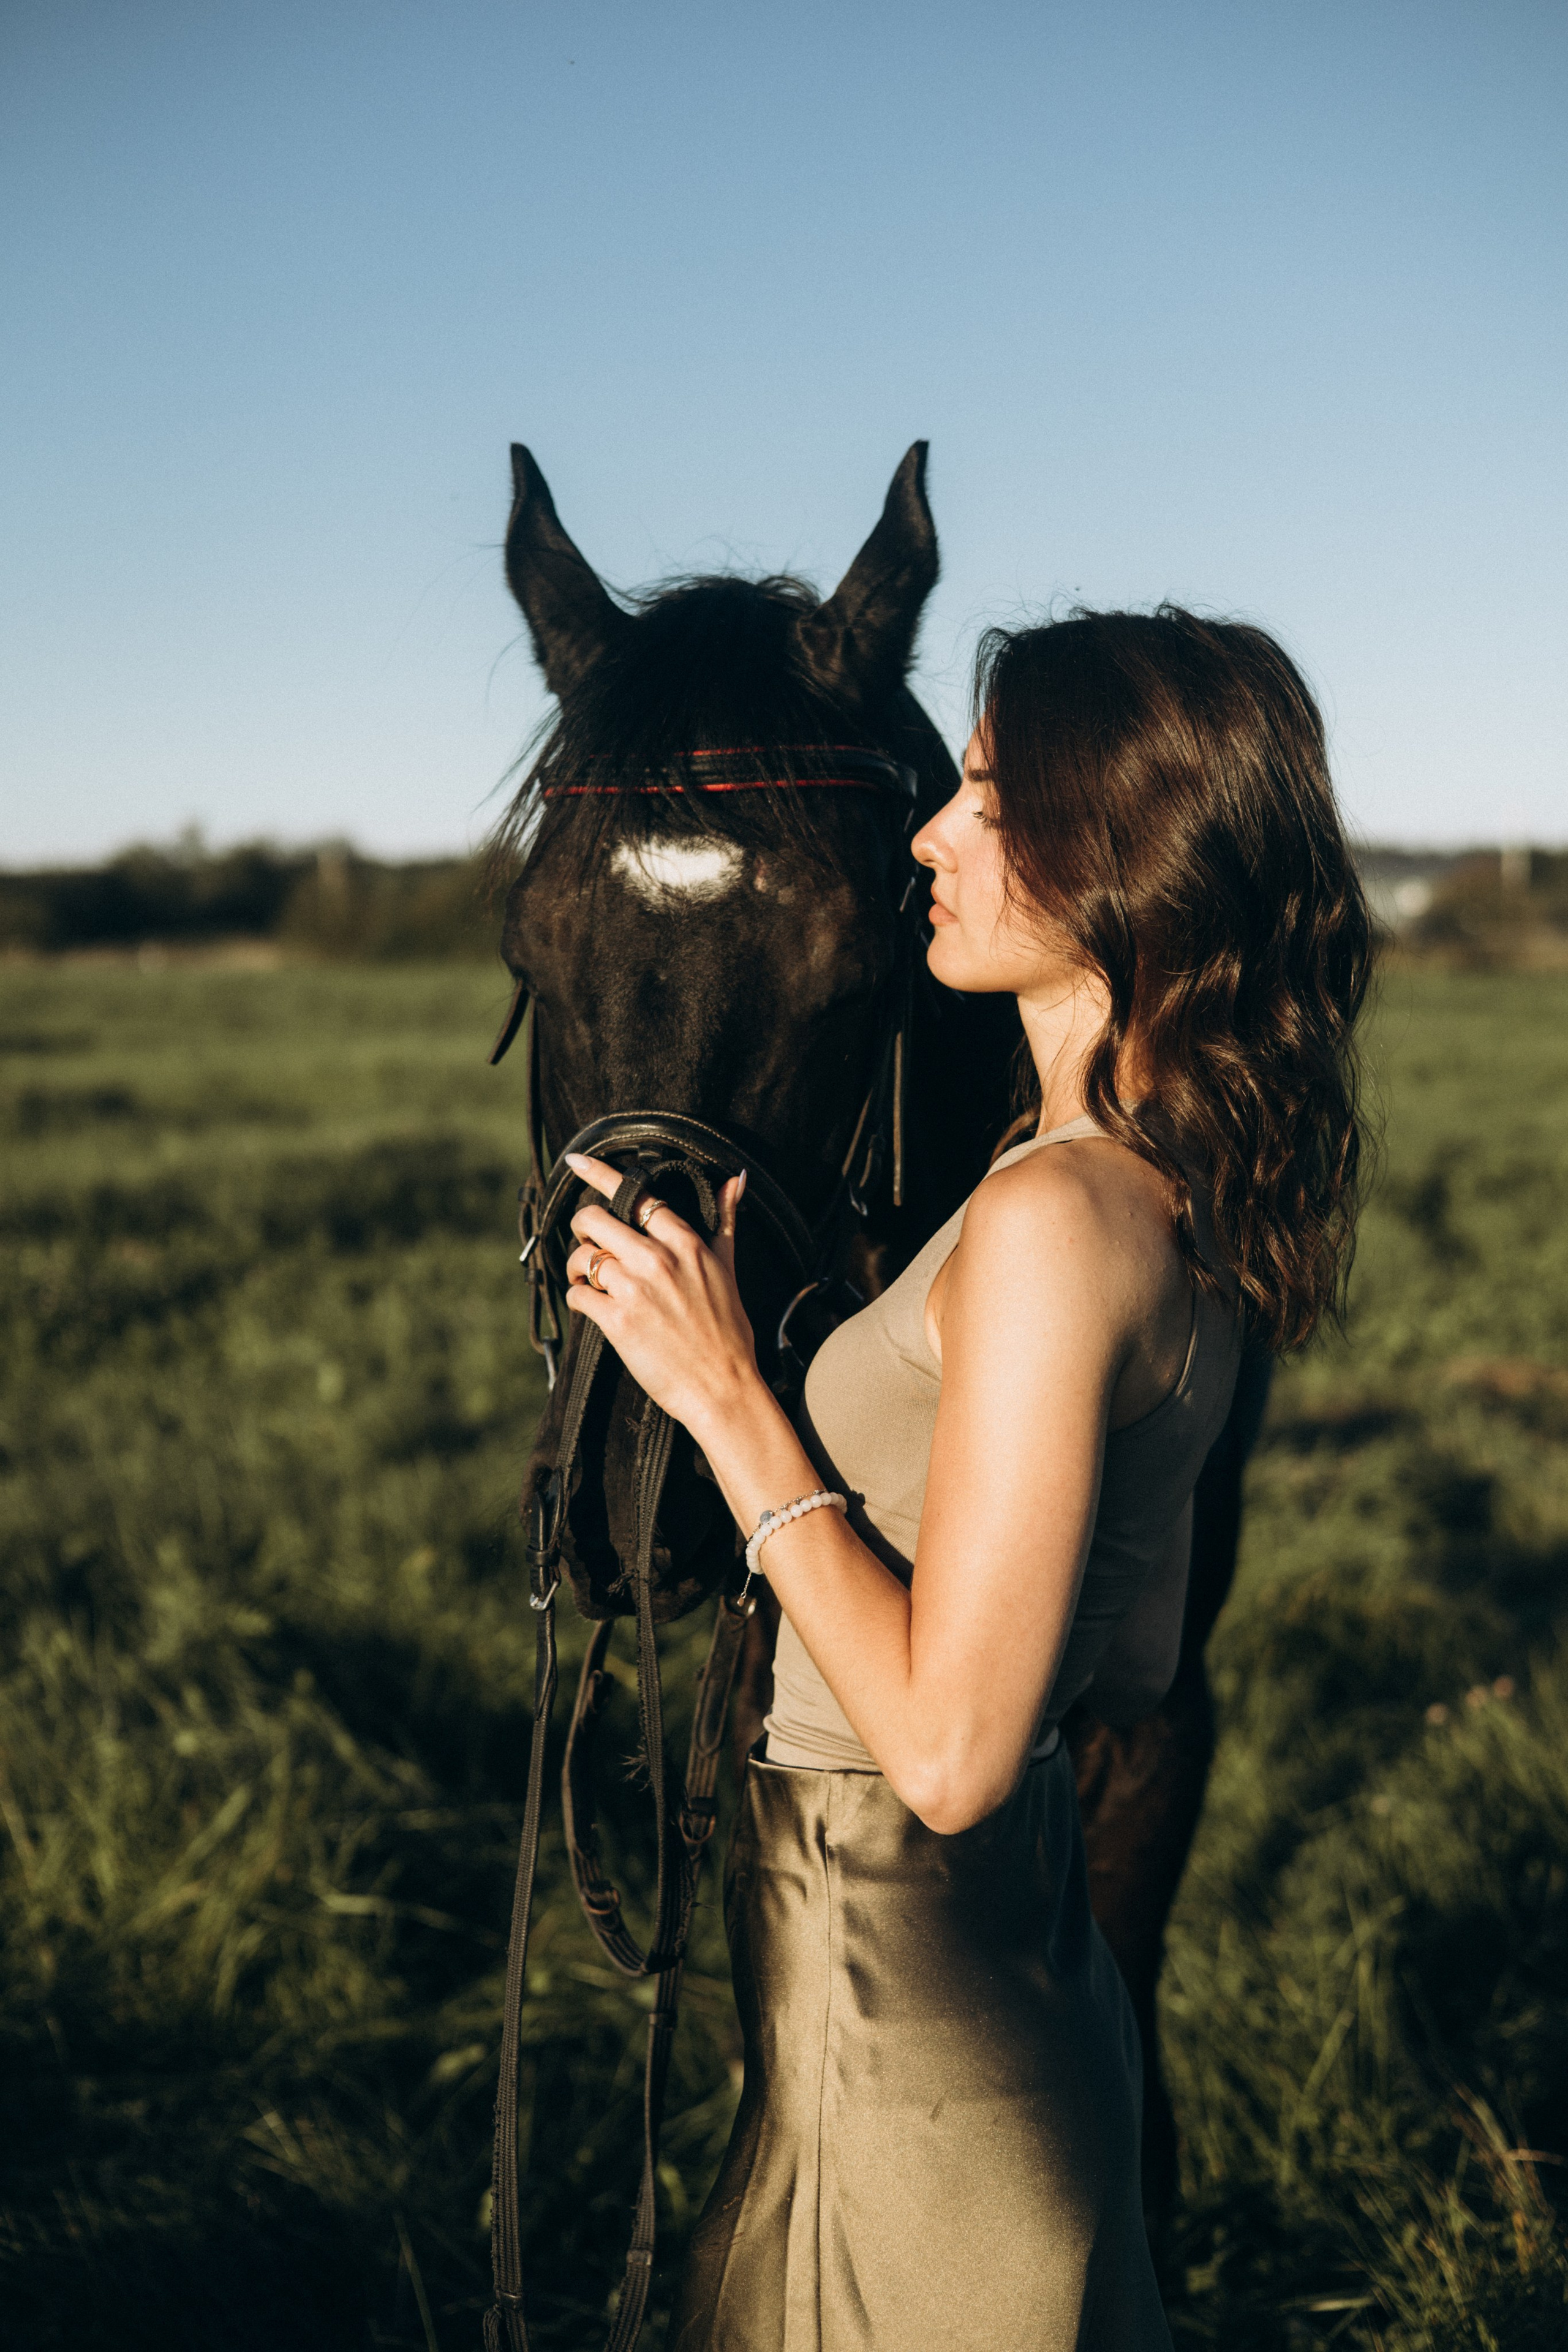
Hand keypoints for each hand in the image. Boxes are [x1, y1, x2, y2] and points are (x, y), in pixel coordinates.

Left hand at [562, 1152, 758, 1430]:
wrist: (723, 1387)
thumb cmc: (729, 1330)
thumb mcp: (729, 1268)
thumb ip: (726, 1220)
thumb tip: (738, 1179)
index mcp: (684, 1242)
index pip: (637, 1195)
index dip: (600, 1175)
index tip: (576, 1161)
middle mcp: (657, 1259)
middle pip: (595, 1219)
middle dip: (583, 1227)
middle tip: (589, 1243)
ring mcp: (634, 1290)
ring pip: (582, 1257)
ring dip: (578, 1267)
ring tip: (591, 1280)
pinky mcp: (617, 1322)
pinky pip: (578, 1295)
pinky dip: (579, 1298)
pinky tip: (592, 1305)